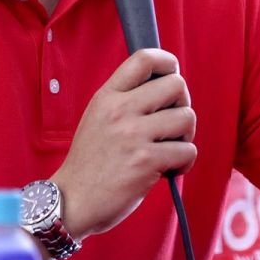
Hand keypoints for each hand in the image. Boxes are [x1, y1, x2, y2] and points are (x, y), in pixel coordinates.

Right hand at [51, 48, 196, 240]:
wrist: (72, 201)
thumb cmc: (90, 163)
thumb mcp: (98, 118)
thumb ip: (125, 101)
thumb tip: (167, 88)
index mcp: (107, 96)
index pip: (144, 58)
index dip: (168, 63)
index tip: (171, 78)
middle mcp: (120, 110)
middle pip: (176, 85)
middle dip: (182, 104)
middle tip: (172, 124)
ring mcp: (133, 135)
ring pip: (187, 117)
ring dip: (186, 136)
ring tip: (170, 148)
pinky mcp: (145, 161)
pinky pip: (187, 150)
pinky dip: (184, 161)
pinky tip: (169, 169)